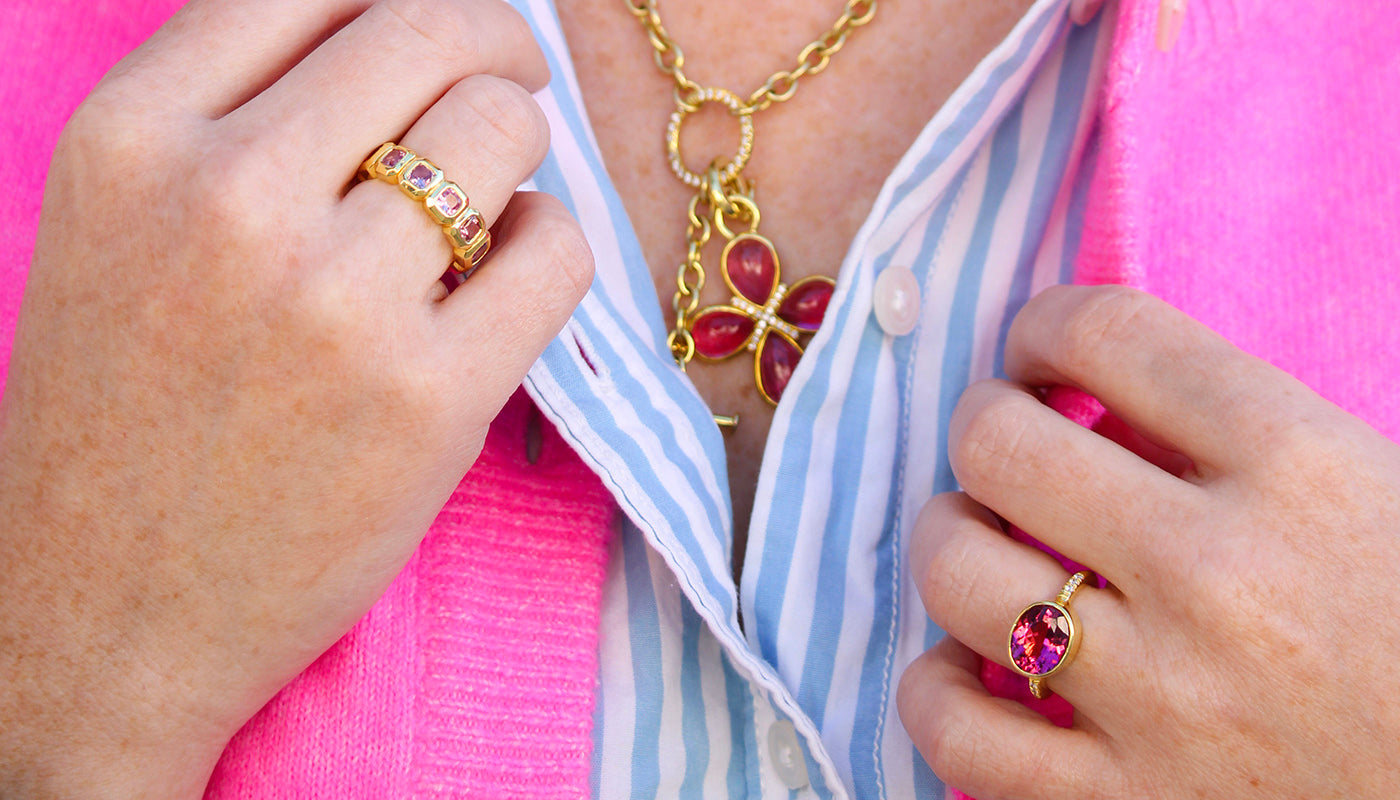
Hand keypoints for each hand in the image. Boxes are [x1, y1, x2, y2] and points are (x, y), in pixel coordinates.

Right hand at [0, 1, 591, 796]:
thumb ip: (233, 120)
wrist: (100, 619)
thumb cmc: (120, 423)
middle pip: (429, 31)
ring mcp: (332, 300)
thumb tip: (403, 43)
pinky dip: (552, 249)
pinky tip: (510, 282)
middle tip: (511, 87)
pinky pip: (555, 251)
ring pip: (503, 132)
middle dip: (495, 48)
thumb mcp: (119, 230)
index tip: (443, 34)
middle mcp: (225, 197)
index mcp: (131, 138)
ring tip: (492, 211)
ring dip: (520, 157)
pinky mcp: (427, 397)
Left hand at [898, 286, 1399, 797]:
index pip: (1106, 332)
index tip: (1038, 355)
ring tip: (982, 547)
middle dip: (982, 424)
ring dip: (949, 542)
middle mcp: (1218, 573)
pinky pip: (958, 733)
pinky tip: (974, 668)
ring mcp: (1165, 698)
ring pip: (955, 574)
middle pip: (997, 443)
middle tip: (1004, 447)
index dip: (1042, 326)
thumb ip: (1240, 427)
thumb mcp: (1373, 486)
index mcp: (1300, 468)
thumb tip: (1092, 398)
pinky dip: (937, 691)